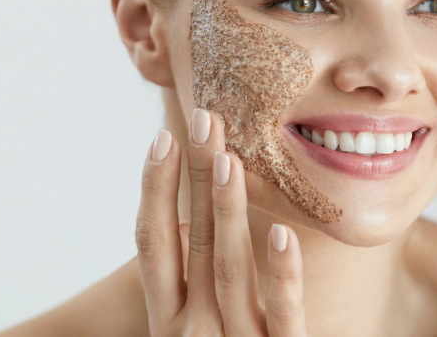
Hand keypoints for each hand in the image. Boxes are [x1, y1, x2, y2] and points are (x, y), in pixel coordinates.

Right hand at [135, 108, 309, 335]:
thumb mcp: (183, 327)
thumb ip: (185, 280)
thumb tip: (186, 219)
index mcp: (165, 315)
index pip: (151, 241)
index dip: (153, 189)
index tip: (161, 139)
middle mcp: (189, 330)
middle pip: (190, 241)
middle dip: (194, 177)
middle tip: (203, 120)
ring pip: (228, 271)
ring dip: (227, 211)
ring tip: (229, 158)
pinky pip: (282, 320)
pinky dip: (282, 279)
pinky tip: (284, 235)